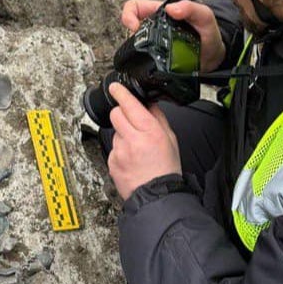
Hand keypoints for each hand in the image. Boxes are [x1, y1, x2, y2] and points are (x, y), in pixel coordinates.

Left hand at [107, 82, 180, 200]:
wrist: (157, 196)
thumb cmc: (166, 170)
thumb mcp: (170, 139)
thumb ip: (158, 119)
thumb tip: (149, 105)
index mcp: (150, 131)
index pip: (129, 105)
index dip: (120, 93)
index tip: (115, 88)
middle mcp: (133, 139)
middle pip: (116, 114)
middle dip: (122, 113)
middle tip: (131, 121)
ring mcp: (120, 151)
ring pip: (115, 132)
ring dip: (123, 135)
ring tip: (136, 149)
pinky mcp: (112, 162)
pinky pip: (113, 149)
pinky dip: (120, 150)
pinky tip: (131, 160)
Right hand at [121, 0, 226, 71]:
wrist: (215, 58)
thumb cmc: (209, 33)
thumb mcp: (205, 16)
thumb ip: (192, 8)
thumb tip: (171, 9)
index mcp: (161, 12)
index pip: (134, 7)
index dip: (129, 15)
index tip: (135, 28)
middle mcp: (154, 27)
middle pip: (131, 29)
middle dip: (133, 38)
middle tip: (144, 47)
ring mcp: (154, 44)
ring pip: (135, 46)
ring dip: (138, 52)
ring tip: (152, 58)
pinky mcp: (156, 60)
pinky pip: (143, 61)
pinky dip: (144, 65)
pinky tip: (153, 68)